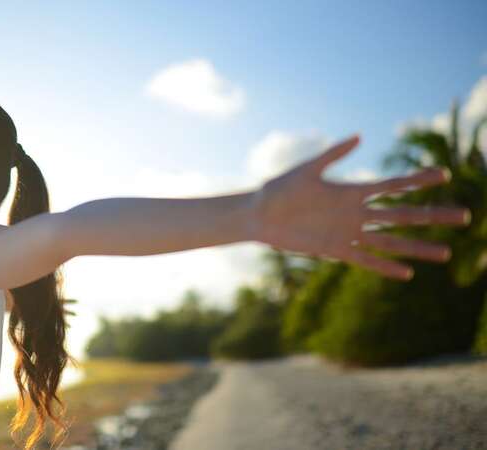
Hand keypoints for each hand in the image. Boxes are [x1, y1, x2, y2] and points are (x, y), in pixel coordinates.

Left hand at [249, 133, 471, 279]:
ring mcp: (347, 233)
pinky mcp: (334, 250)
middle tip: (464, 217)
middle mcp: (355, 213)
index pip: (392, 186)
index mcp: (350, 191)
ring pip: (390, 241)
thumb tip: (360, 137)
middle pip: (402, 215)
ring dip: (417, 246)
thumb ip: (333, 155)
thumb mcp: (306, 170)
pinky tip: (407, 274)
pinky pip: (365, 261)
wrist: (259, 215)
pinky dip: (385, 268)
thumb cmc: (279, 189)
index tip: (443, 175)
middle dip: (433, 216)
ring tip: (445, 252)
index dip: (417, 180)